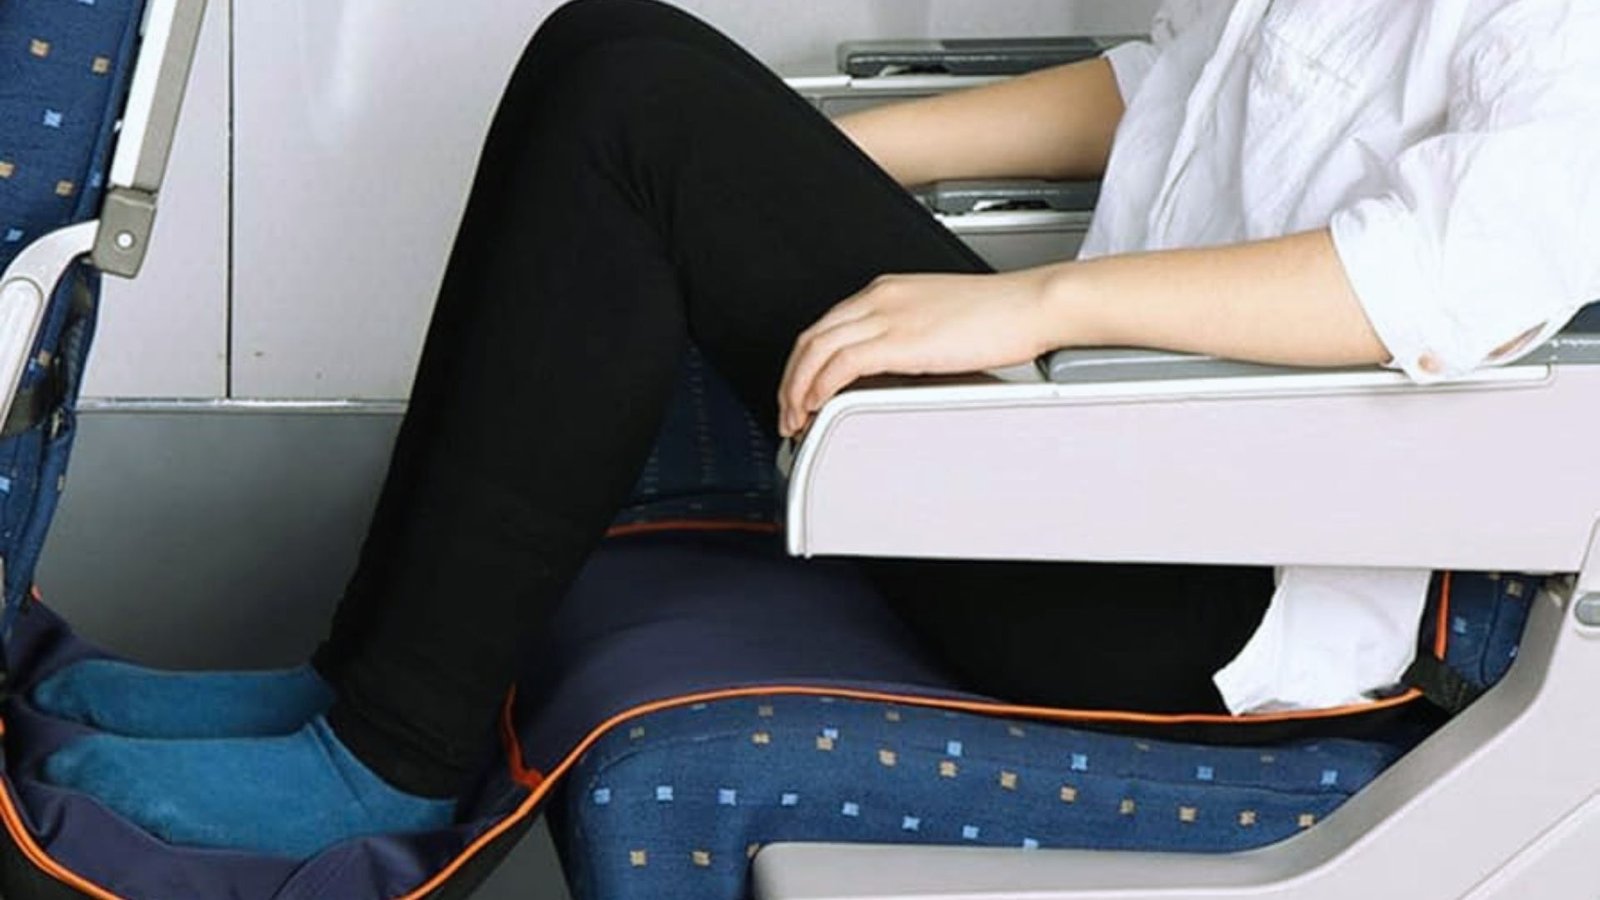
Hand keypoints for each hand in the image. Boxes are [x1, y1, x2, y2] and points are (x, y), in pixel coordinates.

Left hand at [778, 269, 1056, 437]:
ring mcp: (887, 316)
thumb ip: (908, 340)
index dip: (803, 362)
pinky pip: (840, 363)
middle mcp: (879, 299)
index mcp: (886, 291)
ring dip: (798, 389)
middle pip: (810, 337)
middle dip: (790, 379)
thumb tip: (891, 375)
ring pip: (816, 350)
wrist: (1029, 305)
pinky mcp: (899, 340)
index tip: (800, 390)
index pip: (825, 326)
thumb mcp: (939, 322)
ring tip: (797, 419)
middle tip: (788, 411)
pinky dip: (820, 386)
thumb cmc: (1000, 316)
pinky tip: (817, 406)